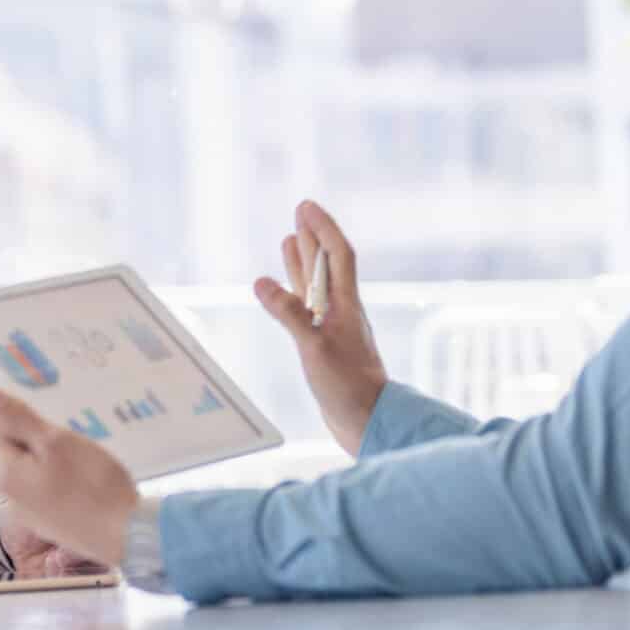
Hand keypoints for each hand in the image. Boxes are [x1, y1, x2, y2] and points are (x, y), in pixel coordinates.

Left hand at [0, 390, 139, 568]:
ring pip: (35, 470)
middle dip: (40, 437)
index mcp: (4, 474)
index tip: (51, 411)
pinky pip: (50, 489)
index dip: (24, 414)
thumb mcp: (55, 442)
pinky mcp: (53, 525)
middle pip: (17, 451)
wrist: (128, 535)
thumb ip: (18, 420)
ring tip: (84, 453)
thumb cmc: (92, 484)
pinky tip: (88, 477)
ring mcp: (32, 515)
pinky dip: (65, 478)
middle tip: (73, 432)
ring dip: (54, 457)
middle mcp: (10, 498)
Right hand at [255, 199, 388, 454]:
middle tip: (301, 211)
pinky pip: (308, 310)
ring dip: (306, 262)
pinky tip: (286, 292)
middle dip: (314, 236)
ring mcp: (334, 328)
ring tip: (292, 240)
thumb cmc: (348, 387)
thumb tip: (261, 282)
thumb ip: (289, 314)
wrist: (368, 422)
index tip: (306, 207)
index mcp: (347, 306)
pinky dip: (296, 294)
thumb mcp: (314, 348)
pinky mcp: (325, 346)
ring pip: (318, 286)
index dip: (323, 228)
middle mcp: (342, 312)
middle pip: (328, 265)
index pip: (337, 256)